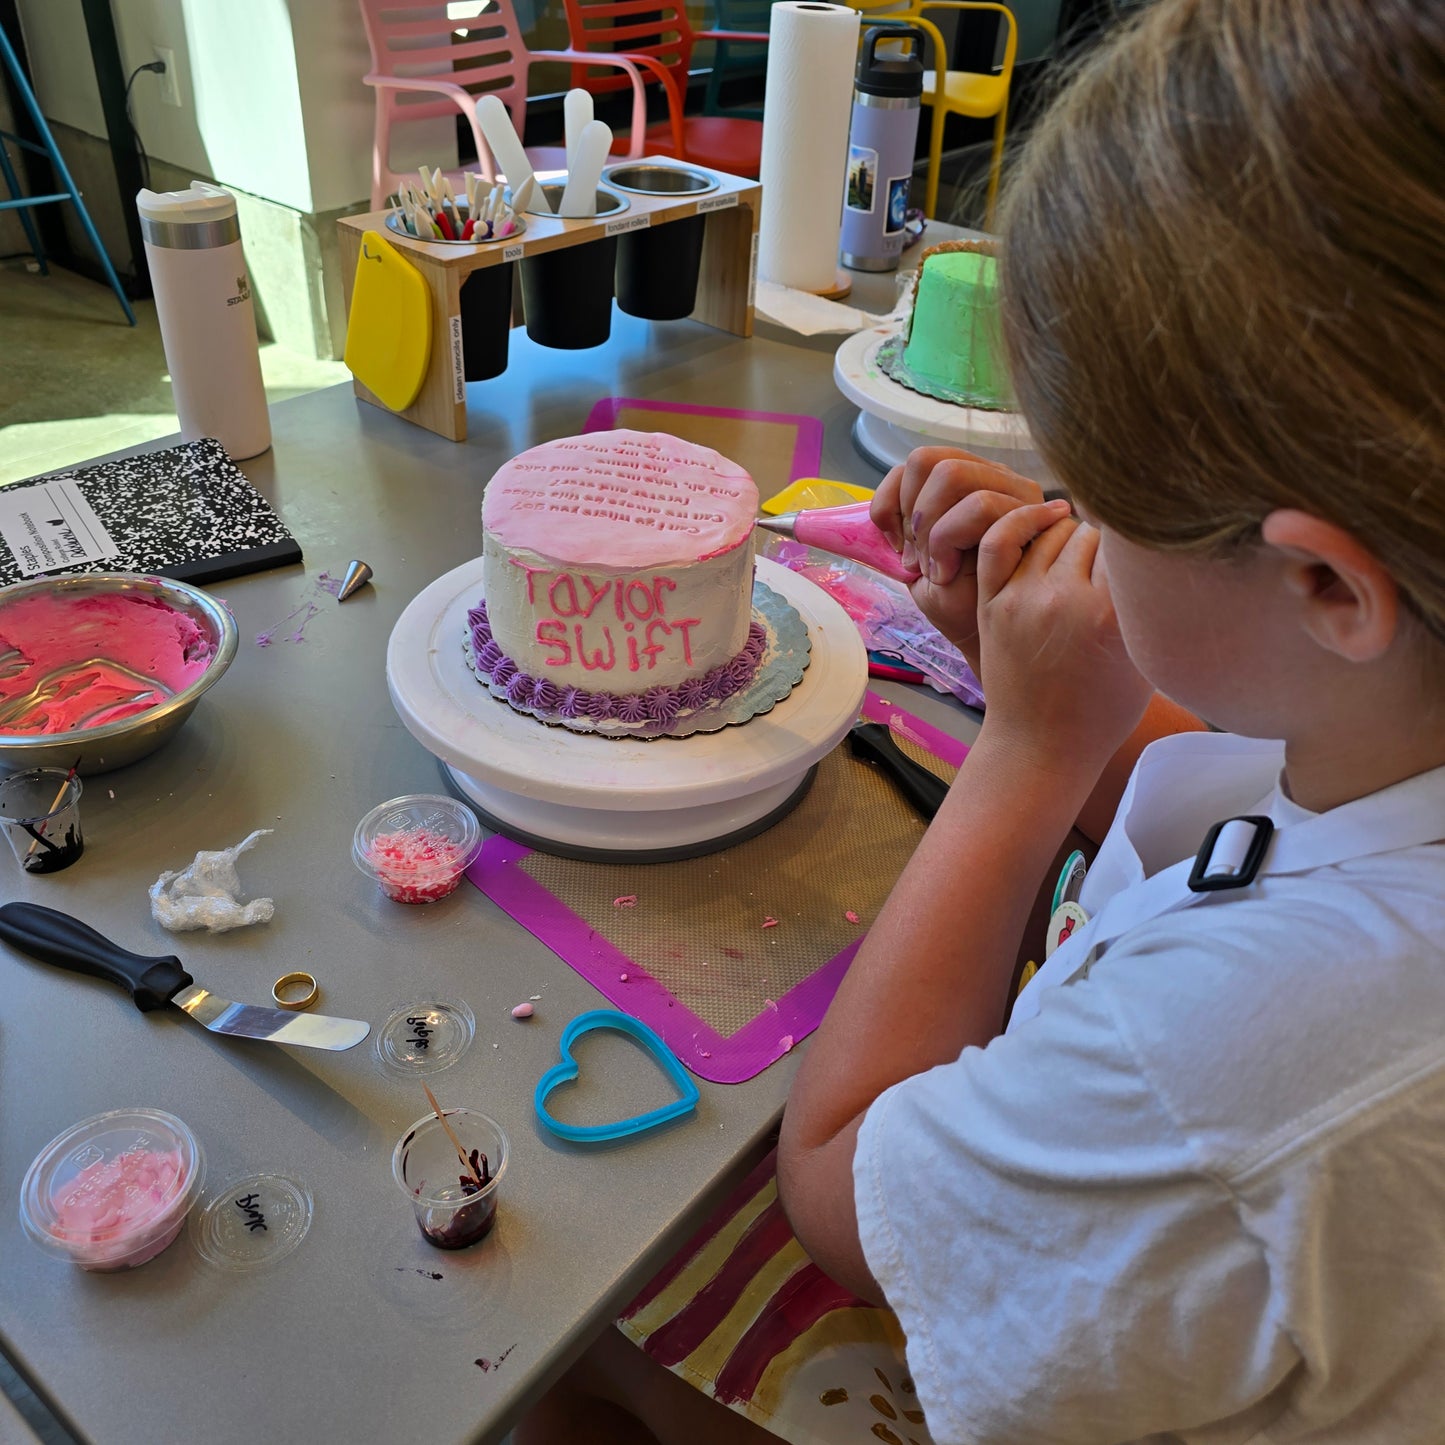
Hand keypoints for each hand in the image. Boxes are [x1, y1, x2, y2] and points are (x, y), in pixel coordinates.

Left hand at [870, 448, 1044, 659]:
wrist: (984, 636)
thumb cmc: (953, 599)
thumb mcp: (912, 560)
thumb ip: (897, 528)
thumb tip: (857, 515)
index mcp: (961, 481)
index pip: (915, 462)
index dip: (890, 499)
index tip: (892, 542)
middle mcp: (990, 476)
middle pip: (928, 459)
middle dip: (909, 512)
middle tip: (914, 556)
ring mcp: (1014, 491)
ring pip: (952, 474)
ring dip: (930, 527)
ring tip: (934, 567)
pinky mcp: (1031, 512)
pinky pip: (979, 505)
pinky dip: (949, 540)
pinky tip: (949, 573)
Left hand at [974, 501, 1152, 771]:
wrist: (1042, 746)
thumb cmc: (1103, 708)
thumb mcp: (1147, 658)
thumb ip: (1151, 604)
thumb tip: (1161, 548)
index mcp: (1113, 616)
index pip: (1131, 545)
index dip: (1138, 553)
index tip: (1138, 568)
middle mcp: (1067, 600)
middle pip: (1093, 533)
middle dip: (1106, 547)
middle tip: (1106, 572)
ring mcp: (1024, 599)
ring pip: (1053, 530)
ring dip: (1068, 536)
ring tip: (1079, 559)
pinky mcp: (992, 603)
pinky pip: (999, 538)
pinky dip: (1022, 522)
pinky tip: (1044, 521)